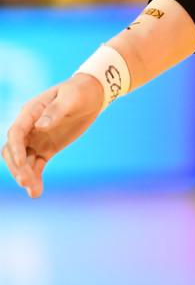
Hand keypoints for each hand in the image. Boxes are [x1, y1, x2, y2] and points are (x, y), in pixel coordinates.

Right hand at [1, 74, 104, 197]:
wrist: (91, 95)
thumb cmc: (80, 91)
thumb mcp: (71, 97)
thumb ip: (56, 110)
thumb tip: (40, 125)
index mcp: (31, 112)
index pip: (16, 132)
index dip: (15, 148)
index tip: (21, 163)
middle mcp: (29, 127)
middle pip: (13, 150)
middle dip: (17, 166)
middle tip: (26, 182)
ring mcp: (36, 139)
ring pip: (23, 161)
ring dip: (25, 176)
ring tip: (34, 193)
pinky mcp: (46, 149)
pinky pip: (36, 165)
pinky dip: (35, 178)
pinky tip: (37, 192)